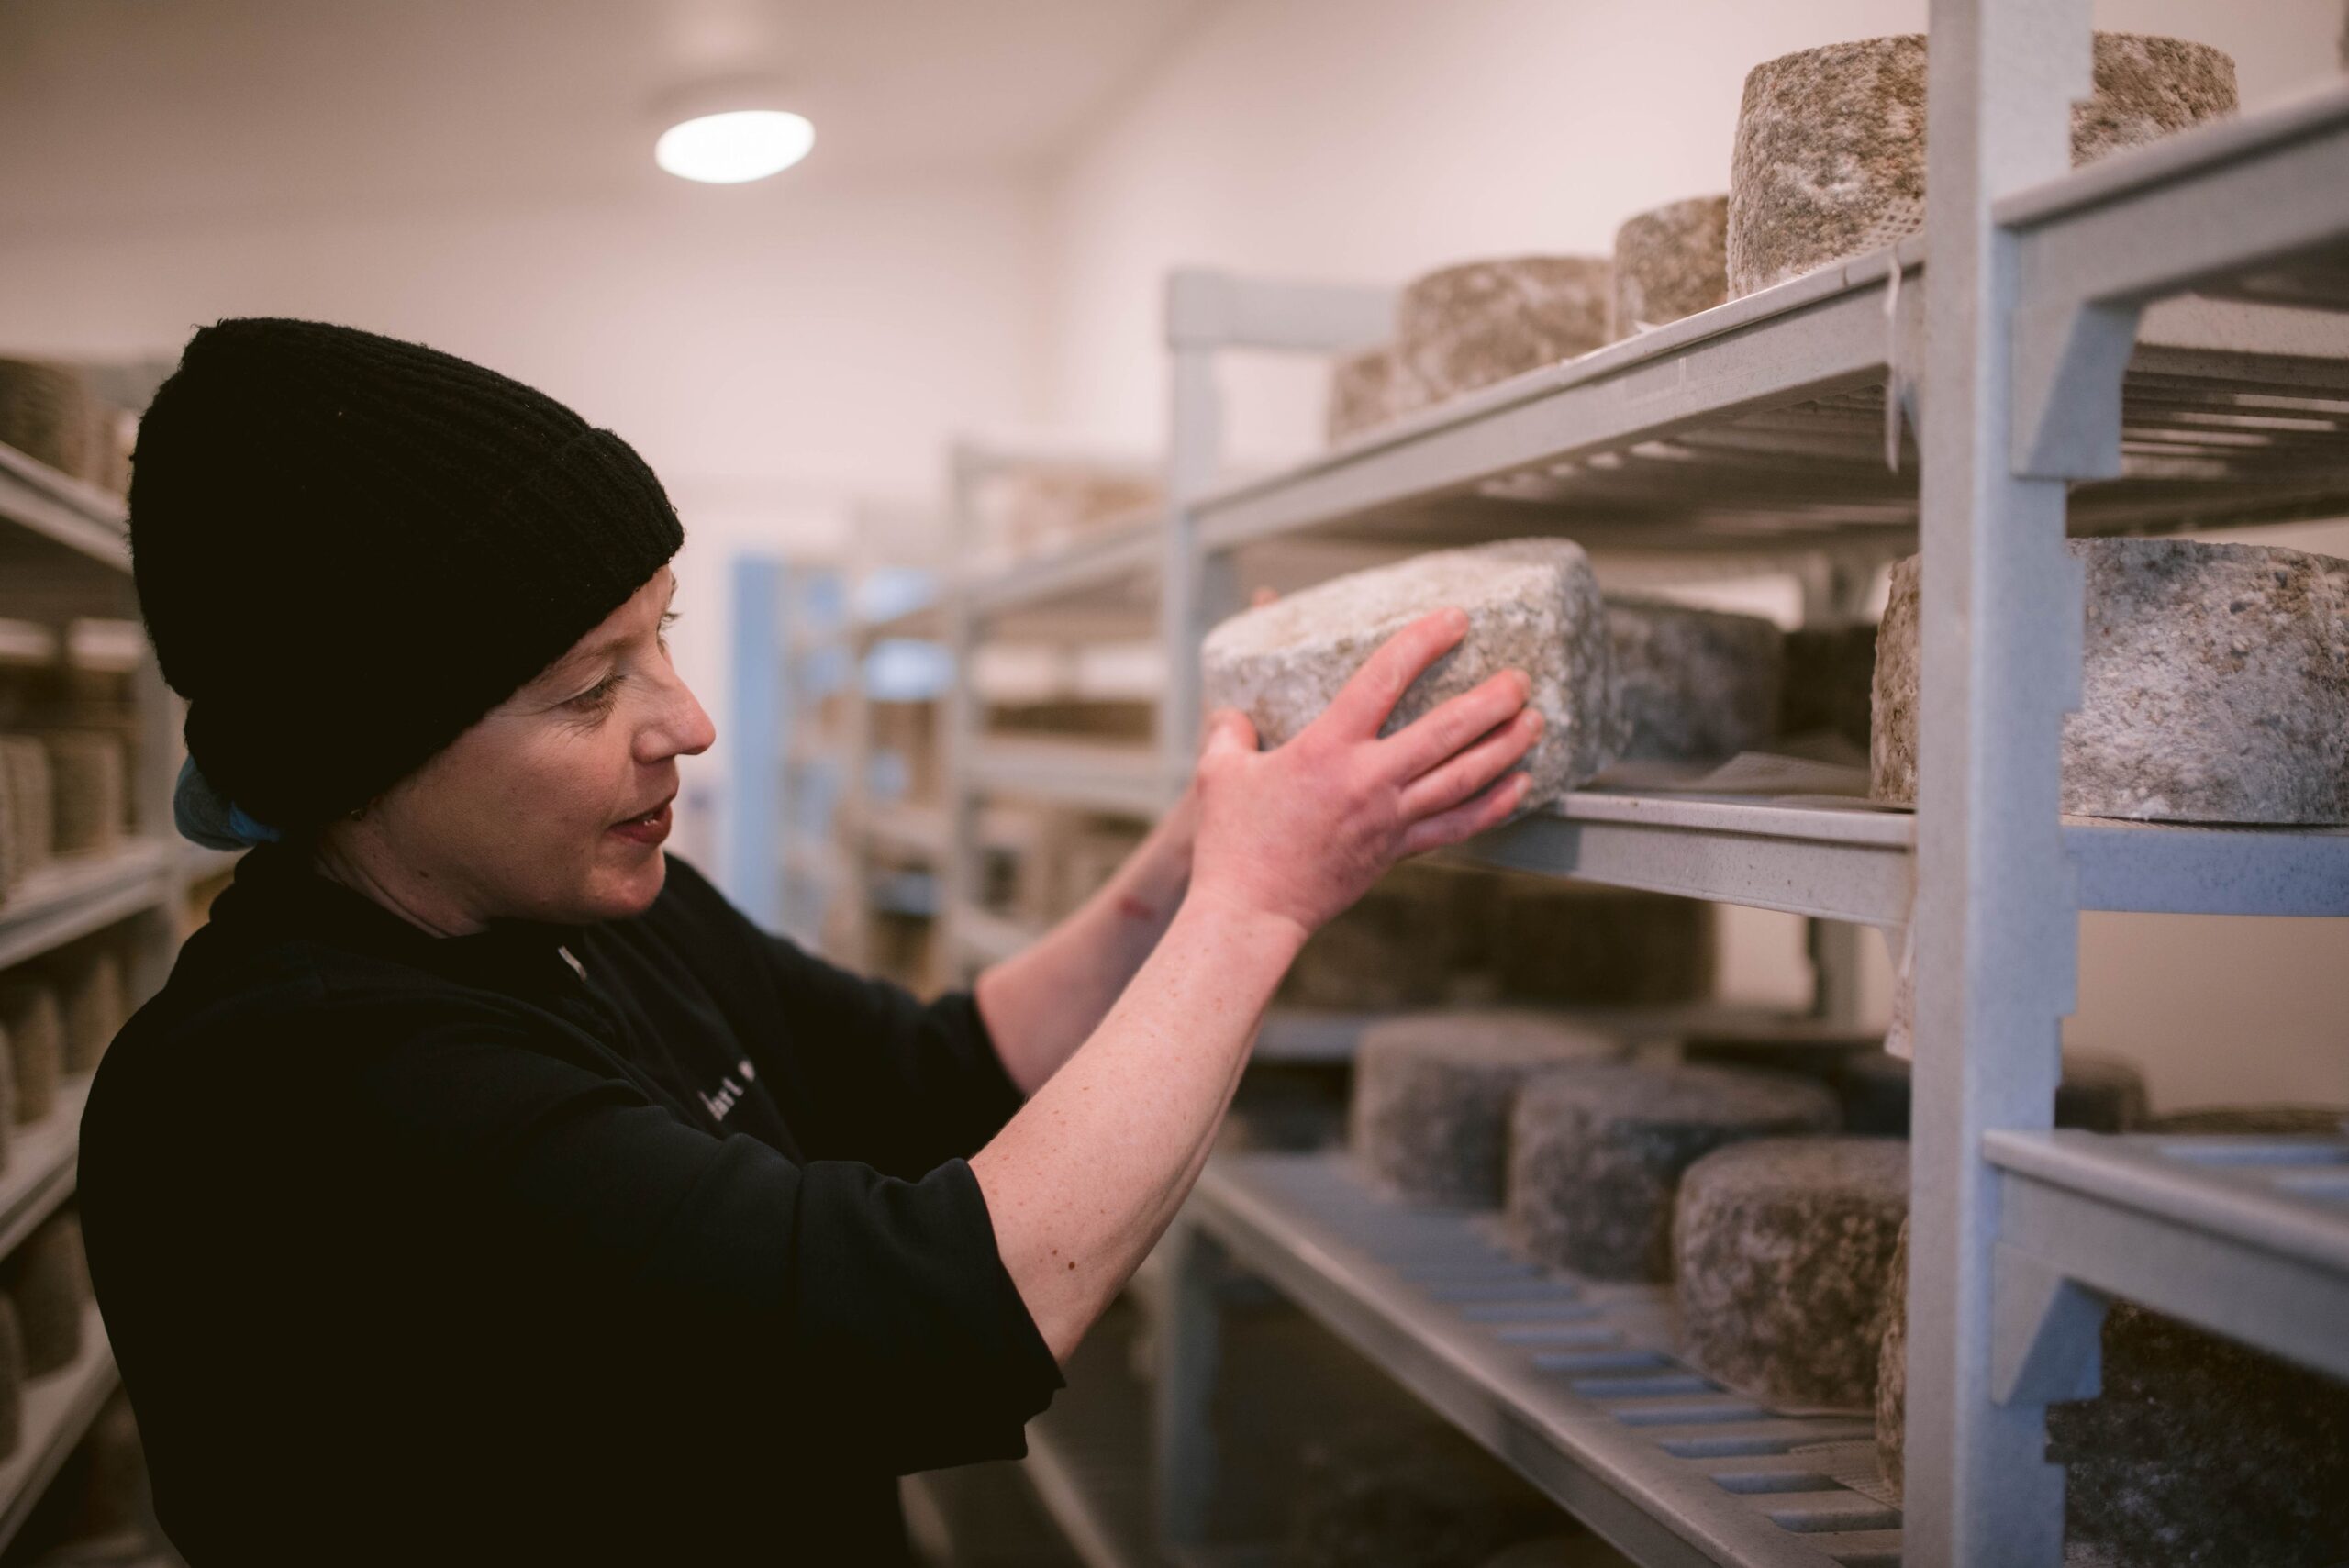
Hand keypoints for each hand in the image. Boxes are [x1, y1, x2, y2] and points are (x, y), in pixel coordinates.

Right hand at [1186, 607, 1541, 940]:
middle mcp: (1369, 779)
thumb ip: (1230, 732)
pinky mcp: (1396, 851)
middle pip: (1446, 730)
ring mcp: (1389, 818)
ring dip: (1504, 747)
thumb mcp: (1219, 772)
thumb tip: (1235, 715)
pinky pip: (1456, 826)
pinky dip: (1493, 805)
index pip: (1384, 679)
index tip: (1455, 620)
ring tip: (1534, 721)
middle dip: (1491, 700)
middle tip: (1519, 678)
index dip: (1423, 642)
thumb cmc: (1232, 841)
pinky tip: (1519, 786)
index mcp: (1326, 748)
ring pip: (1463, 777)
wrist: (1252, 910)